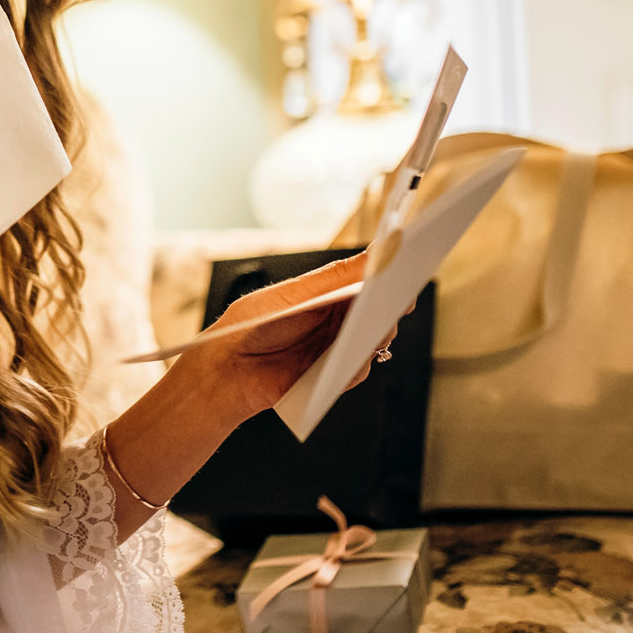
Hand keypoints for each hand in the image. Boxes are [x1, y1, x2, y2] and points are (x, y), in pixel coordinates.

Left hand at [180, 250, 404, 424]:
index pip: (364, 279)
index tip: (404, 266)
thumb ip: (334, 279)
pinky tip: (350, 361)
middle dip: (389, 306)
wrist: (227, 372)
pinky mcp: (333, 376)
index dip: (387, 274)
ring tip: (376, 329)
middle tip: (398, 300)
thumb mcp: (293, 296)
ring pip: (373, 341)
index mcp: (325, 292)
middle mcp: (335, 319)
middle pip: (376, 310)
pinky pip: (358, 370)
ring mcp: (336, 348)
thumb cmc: (250, 327)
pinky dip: (356, 365)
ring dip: (377, 336)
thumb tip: (374, 256)